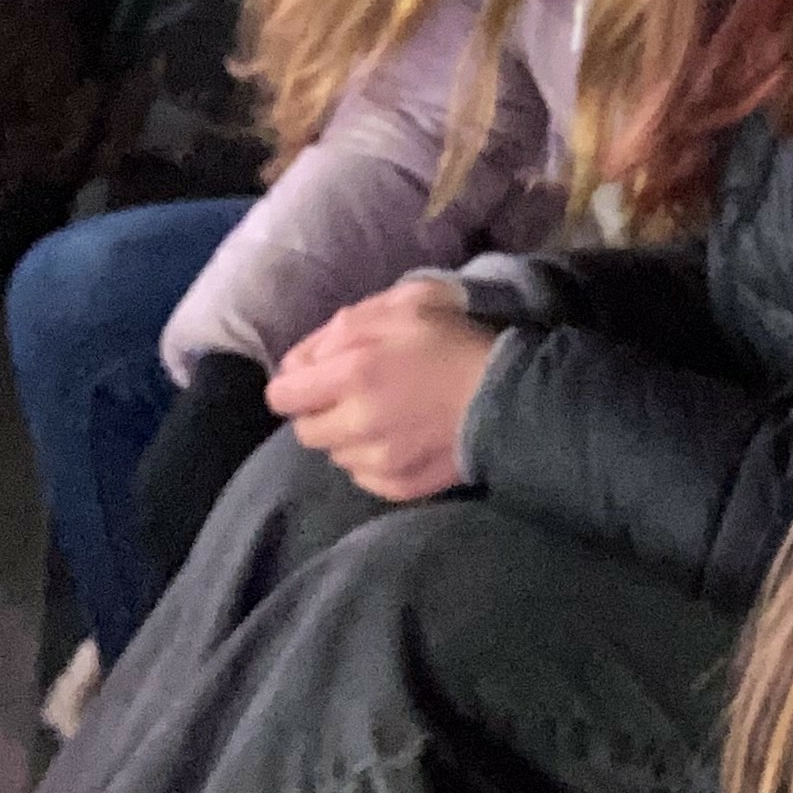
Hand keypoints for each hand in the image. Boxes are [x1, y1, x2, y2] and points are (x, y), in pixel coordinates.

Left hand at [267, 279, 495, 500]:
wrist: (510, 394)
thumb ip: (343, 327)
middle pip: (305, 431)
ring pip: (335, 455)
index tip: (316, 379)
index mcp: (352, 373)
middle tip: (352, 397)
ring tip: (383, 418)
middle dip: (320, 413)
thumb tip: (306, 361)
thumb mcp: (401, 307)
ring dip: (348, 438)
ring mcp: (377, 461)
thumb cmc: (454, 340)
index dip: (294, 384)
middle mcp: (356, 424)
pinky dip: (373, 461)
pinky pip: (364, 478)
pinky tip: (400, 440)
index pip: (282, 395)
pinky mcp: (398, 486)